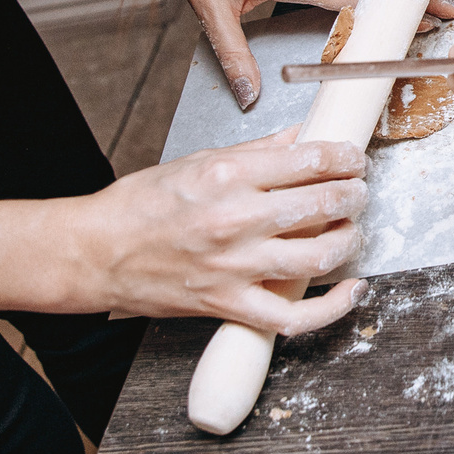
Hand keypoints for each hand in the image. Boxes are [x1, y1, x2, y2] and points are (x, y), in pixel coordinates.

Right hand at [0, 128, 369, 334]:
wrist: (95, 253)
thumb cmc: (140, 206)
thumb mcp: (197, 159)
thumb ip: (256, 151)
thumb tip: (300, 137)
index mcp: (227, 174)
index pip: (310, 160)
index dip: (345, 158)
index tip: (354, 159)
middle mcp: (235, 218)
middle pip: (324, 204)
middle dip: (354, 194)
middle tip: (359, 190)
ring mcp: (234, 266)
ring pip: (319, 256)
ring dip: (350, 240)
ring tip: (353, 229)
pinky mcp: (228, 304)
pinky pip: (294, 316)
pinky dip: (332, 307)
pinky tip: (351, 289)